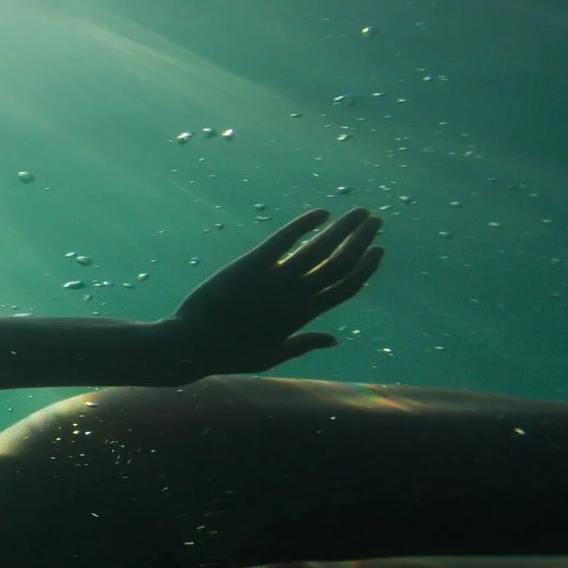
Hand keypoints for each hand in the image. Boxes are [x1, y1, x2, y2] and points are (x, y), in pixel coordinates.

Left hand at [164, 207, 382, 375]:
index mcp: (302, 318)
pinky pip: (283, 241)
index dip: (365, 268)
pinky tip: (321, 213)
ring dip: (344, 229)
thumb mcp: (271, 355)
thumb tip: (335, 339)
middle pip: (339, 265)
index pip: (344, 289)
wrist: (190, 347)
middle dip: (361, 241)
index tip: (378, 250)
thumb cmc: (228, 354)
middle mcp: (294, 298)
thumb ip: (304, 345)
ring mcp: (273, 281)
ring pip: (320, 250)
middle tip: (375, 221)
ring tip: (360, 212)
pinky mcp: (250, 266)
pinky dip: (304, 225)